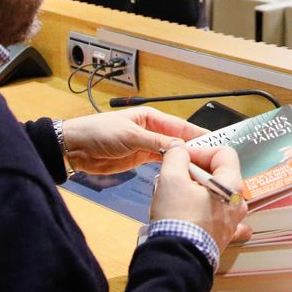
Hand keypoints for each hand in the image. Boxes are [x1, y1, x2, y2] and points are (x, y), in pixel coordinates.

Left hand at [59, 108, 210, 175]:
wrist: (75, 148)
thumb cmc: (99, 132)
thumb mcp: (129, 135)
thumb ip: (155, 141)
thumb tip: (180, 146)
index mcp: (151, 117)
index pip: (181, 125)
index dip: (198, 134)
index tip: (215, 143)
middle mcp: (153, 130)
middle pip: (179, 139)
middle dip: (194, 149)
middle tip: (213, 161)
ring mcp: (147, 145)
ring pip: (172, 152)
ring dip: (184, 160)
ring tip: (202, 169)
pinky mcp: (141, 159)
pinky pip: (162, 162)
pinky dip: (171, 167)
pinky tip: (183, 173)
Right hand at [152, 145, 249, 252]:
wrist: (177, 258)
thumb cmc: (177, 218)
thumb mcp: (171, 178)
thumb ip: (177, 157)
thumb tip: (179, 150)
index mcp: (232, 185)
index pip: (223, 153)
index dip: (201, 150)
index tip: (183, 156)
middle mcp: (237, 203)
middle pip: (219, 175)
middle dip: (196, 171)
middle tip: (176, 174)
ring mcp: (232, 222)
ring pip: (217, 196)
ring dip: (198, 191)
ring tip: (177, 196)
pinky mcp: (223, 237)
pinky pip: (218, 219)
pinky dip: (207, 212)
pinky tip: (198, 213)